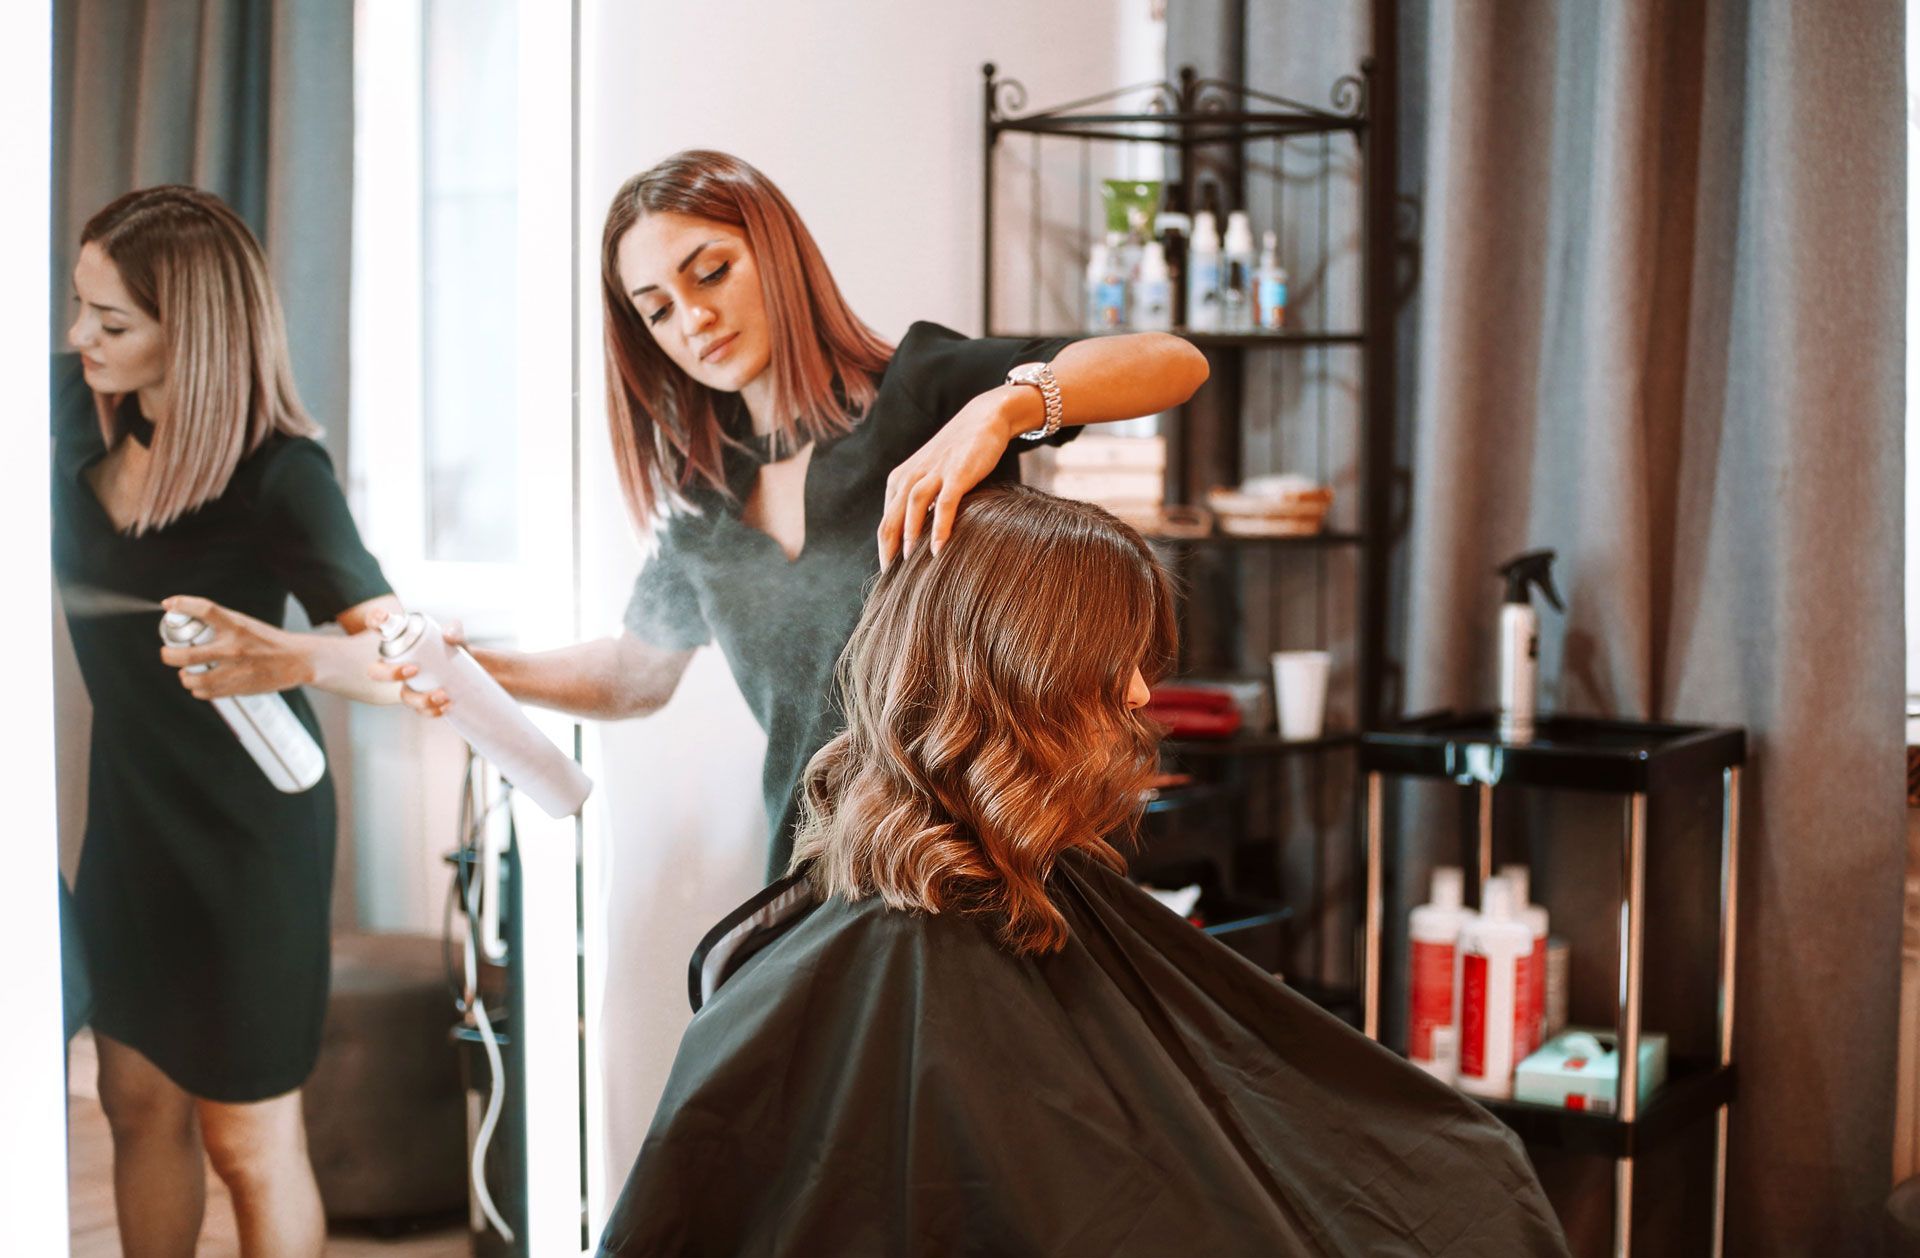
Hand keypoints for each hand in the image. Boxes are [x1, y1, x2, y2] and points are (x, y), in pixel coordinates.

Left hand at [160, 595, 315, 698]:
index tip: (169, 605)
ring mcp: (234, 670)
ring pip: (193, 679)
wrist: (297, 661)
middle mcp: (233, 648)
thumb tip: (189, 619)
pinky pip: (206, 692)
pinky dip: (198, 690)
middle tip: (168, 653)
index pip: (204, 609)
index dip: (182, 604)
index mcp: (236, 626)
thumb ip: (220, 623)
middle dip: (169, 655)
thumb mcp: (246, 624)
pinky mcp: (238, 688)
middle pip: (186, 655)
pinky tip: (200, 684)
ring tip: (186, 673)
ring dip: (184, 677)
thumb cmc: (269, 642)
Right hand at [365, 612, 462, 717]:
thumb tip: (447, 636)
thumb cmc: (454, 647)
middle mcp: (397, 664)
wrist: (470, 669)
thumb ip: (455, 631)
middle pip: (376, 672)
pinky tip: (446, 707)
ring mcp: (409, 684)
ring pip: (403, 696)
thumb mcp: (456, 636)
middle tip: (414, 669)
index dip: (374, 619)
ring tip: (444, 696)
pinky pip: (420, 710)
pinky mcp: (422, 701)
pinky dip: (432, 711)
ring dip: (420, 699)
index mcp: (400, 642)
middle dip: (389, 673)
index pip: (378, 626)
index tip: (383, 618)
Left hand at [877, 386, 1034, 568]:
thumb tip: (917, 539)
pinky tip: (939, 549)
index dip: (885, 549)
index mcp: (900, 481)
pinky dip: (940, 526)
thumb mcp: (931, 478)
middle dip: (889, 549)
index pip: (886, 521)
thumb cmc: (957, 454)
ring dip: (910, 537)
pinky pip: (944, 503)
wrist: (983, 419)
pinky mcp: (958, 473)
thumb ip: (921, 504)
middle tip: (892, 579)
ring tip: (910, 564)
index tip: (890, 574)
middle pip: (891, 518)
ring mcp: (934, 474)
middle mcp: (911, 477)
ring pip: (912, 508)